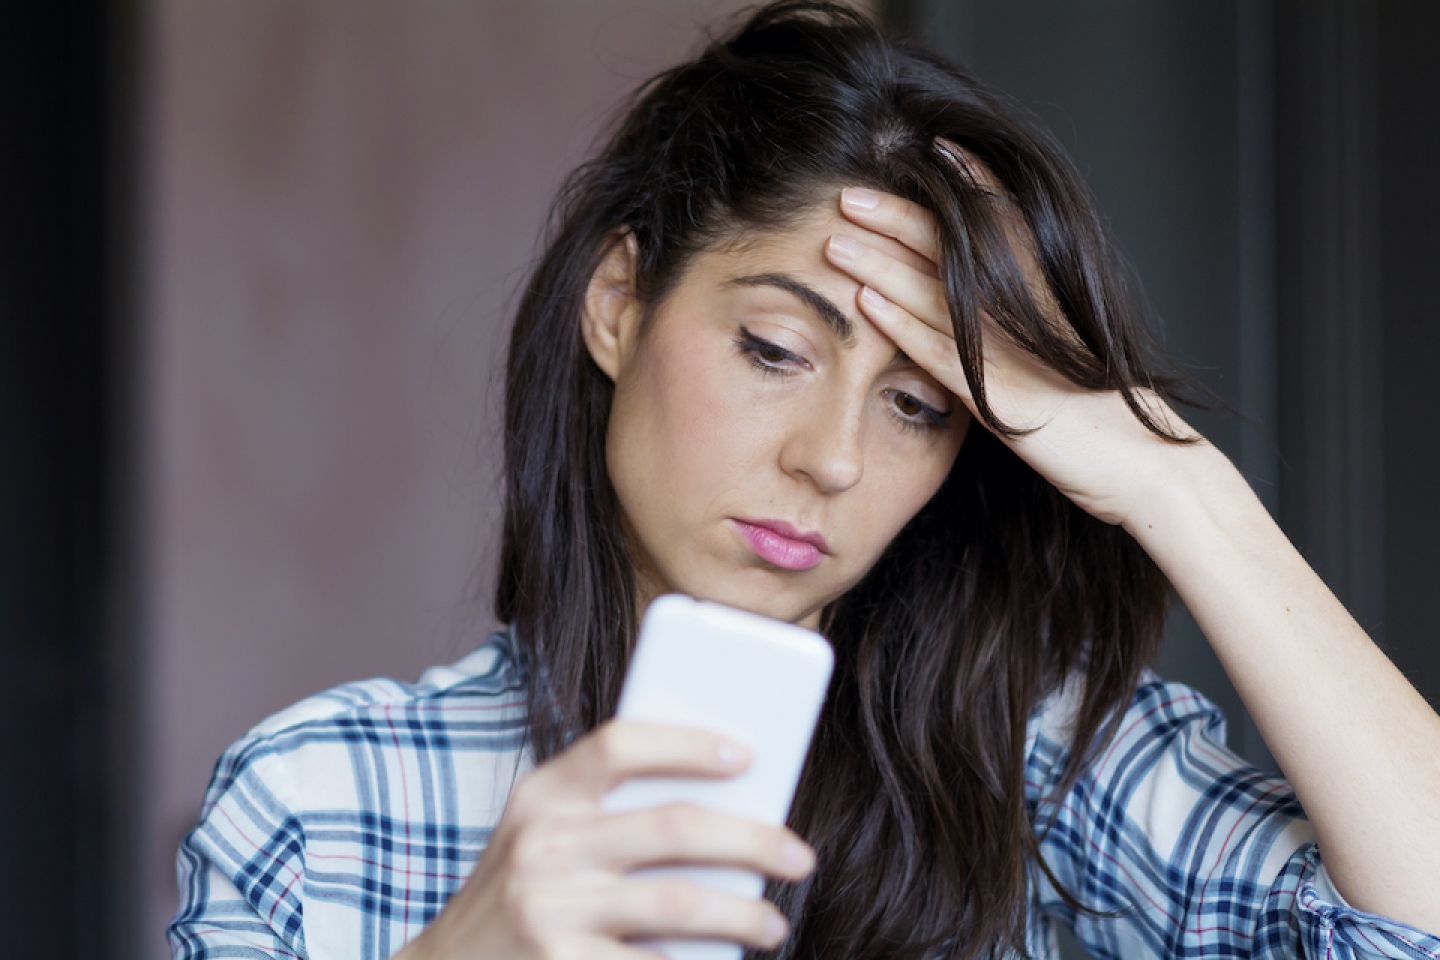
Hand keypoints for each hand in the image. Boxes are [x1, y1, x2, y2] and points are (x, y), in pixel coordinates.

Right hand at [394, 719, 814, 959]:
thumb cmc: (521, 894)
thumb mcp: (544, 834)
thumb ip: (610, 812)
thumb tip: (729, 806)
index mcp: (543, 794)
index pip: (619, 742)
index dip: (688, 743)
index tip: (746, 755)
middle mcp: (542, 845)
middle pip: (674, 826)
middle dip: (753, 841)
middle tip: (797, 857)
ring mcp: (550, 909)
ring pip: (679, 902)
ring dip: (744, 914)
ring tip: (773, 923)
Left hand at [827, 186, 1199, 527]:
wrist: (1144, 465)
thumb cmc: (1103, 411)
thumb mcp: (1068, 347)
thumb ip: (1031, 315)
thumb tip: (990, 290)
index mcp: (1049, 291)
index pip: (1000, 219)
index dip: (963, 180)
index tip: (923, 149)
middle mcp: (1031, 310)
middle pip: (954, 246)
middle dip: (897, 216)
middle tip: (848, 195)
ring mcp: (1015, 350)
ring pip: (934, 293)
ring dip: (879, 264)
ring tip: (835, 240)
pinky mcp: (1001, 394)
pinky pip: (940, 352)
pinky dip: (900, 324)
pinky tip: (863, 302)